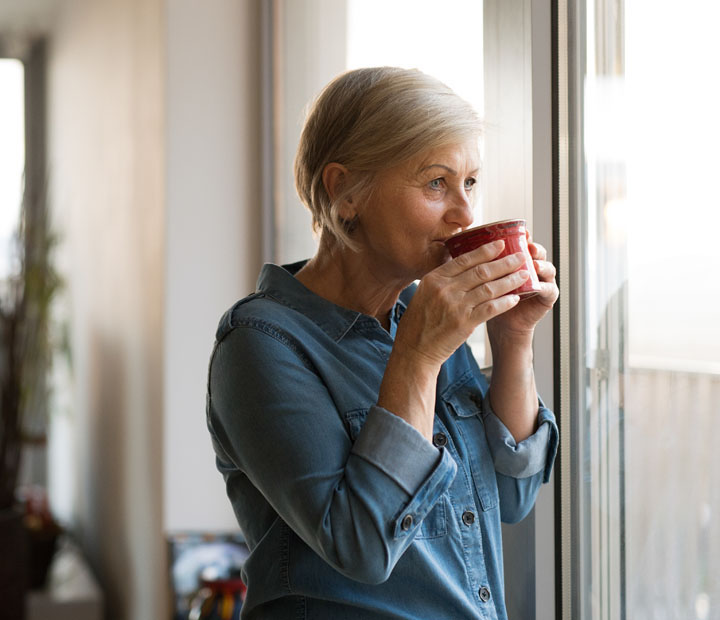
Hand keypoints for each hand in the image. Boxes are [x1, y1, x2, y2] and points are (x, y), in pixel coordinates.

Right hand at [393, 240, 528, 369]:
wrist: (414, 349)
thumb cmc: (419, 323)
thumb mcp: (423, 294)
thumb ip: (442, 280)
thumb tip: (463, 266)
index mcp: (434, 279)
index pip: (464, 260)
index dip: (485, 251)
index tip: (501, 244)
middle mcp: (444, 289)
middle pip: (480, 271)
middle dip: (504, 262)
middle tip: (520, 257)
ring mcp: (455, 306)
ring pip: (489, 288)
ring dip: (509, 280)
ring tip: (524, 275)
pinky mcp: (464, 323)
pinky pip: (490, 308)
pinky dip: (504, 302)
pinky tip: (515, 298)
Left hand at [487, 234, 558, 341]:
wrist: (501, 325)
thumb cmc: (490, 300)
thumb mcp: (485, 279)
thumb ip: (480, 263)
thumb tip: (458, 243)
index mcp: (518, 261)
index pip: (522, 243)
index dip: (521, 237)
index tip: (517, 232)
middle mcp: (532, 268)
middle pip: (537, 253)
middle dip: (534, 248)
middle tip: (528, 246)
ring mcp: (542, 281)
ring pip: (547, 268)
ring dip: (542, 265)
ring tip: (534, 264)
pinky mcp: (547, 298)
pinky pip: (549, 290)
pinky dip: (544, 287)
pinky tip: (537, 286)